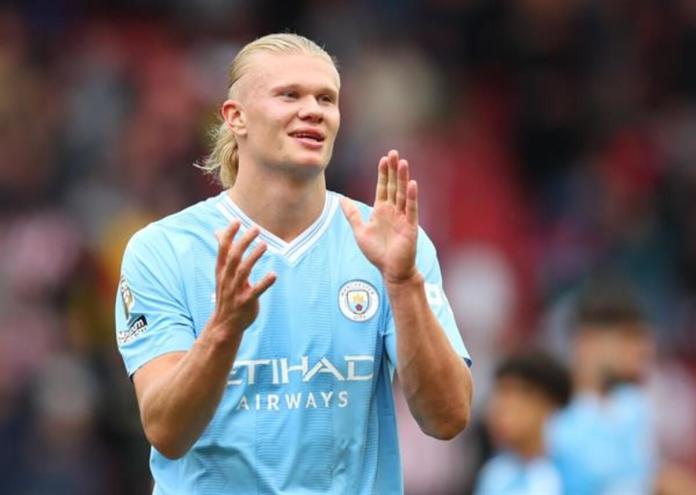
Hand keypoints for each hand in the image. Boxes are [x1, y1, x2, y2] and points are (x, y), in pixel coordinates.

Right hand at [211, 220, 275, 335]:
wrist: (224, 325)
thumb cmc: (227, 293)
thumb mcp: (222, 272)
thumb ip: (224, 251)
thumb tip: (217, 230)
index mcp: (221, 271)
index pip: (223, 250)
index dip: (229, 235)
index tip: (236, 220)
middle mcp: (227, 279)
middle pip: (234, 257)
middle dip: (244, 242)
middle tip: (256, 228)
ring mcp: (235, 292)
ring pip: (243, 272)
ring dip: (253, 257)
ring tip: (264, 244)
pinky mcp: (246, 303)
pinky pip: (255, 292)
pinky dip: (264, 283)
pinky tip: (273, 274)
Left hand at [341, 149, 418, 284]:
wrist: (391, 270)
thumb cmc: (377, 252)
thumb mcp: (360, 231)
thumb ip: (352, 214)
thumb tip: (340, 199)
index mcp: (381, 210)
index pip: (383, 187)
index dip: (383, 173)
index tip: (383, 159)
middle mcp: (393, 211)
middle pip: (393, 186)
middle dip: (393, 170)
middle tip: (394, 153)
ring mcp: (403, 217)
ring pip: (403, 194)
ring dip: (402, 178)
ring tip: (402, 162)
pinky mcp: (410, 226)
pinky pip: (411, 209)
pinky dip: (412, 197)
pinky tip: (412, 184)